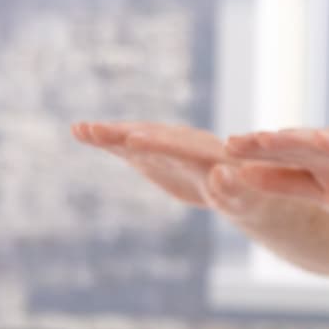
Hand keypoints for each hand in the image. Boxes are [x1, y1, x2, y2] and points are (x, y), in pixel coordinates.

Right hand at [71, 120, 279, 217]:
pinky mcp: (155, 155)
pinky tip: (79, 131)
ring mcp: (168, 147)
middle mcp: (187, 145)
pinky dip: (107, 140)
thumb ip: (231, 189)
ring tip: (81, 129)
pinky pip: (128, 146)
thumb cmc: (250, 198)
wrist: (245, 187)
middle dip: (126, 135)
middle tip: (94, 130)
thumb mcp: (243, 199)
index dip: (159, 146)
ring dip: (111, 134)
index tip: (134, 141)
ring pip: (137, 137)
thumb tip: (222, 175)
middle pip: (153, 137)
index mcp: (211, 155)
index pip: (183, 149)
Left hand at [224, 127, 328, 215]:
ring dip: (297, 139)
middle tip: (230, 143)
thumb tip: (243, 174)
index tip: (219, 152)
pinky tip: (323, 139)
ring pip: (325, 143)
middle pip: (296, 144)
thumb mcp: (327, 193)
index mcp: (320, 162)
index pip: (281, 155)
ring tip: (269, 137)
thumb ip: (288, 183)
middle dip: (265, 143)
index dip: (252, 153)